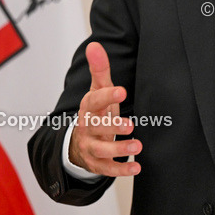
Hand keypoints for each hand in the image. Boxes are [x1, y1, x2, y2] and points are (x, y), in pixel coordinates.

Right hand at [68, 42, 140, 176]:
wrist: (78, 142)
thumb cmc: (96, 112)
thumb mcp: (97, 90)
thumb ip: (99, 69)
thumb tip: (94, 44)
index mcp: (89, 108)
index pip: (95, 101)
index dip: (107, 96)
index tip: (121, 91)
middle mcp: (87, 128)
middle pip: (96, 127)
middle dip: (112, 127)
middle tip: (130, 125)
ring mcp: (90, 147)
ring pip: (101, 150)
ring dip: (118, 150)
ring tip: (137, 146)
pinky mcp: (96, 164)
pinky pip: (107, 169)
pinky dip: (121, 170)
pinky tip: (136, 168)